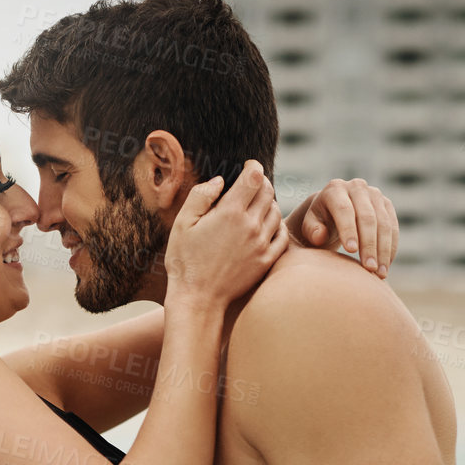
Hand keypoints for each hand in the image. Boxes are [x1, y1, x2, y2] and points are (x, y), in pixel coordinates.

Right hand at [164, 159, 288, 306]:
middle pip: (268, 192)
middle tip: (251, 184)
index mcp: (229, 212)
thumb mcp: (182, 224)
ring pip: (276, 211)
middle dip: (261, 183)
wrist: (198, 299)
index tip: (249, 165)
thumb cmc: (185, 261)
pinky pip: (282, 235)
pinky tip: (266, 225)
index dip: (254, 166)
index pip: (254, 177)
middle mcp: (250, 226)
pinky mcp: (266, 260)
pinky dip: (277, 224)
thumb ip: (201, 196)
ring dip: (269, 203)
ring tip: (256, 205)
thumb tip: (220, 180)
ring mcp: (261, 244)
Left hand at [288, 178, 398, 277]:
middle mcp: (357, 187)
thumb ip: (312, 230)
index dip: (348, 230)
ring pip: (384, 223)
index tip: (351, 251)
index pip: (344, 209)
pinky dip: (391, 247)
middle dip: (369, 244)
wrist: (332, 211)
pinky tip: (386, 264)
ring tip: (380, 273)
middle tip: (369, 268)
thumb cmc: (318, 223)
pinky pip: (393, 227)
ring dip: (384, 249)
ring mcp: (374, 194)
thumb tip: (320, 237)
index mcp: (334, 189)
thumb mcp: (309, 226)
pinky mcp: (387, 205)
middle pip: (367, 217)